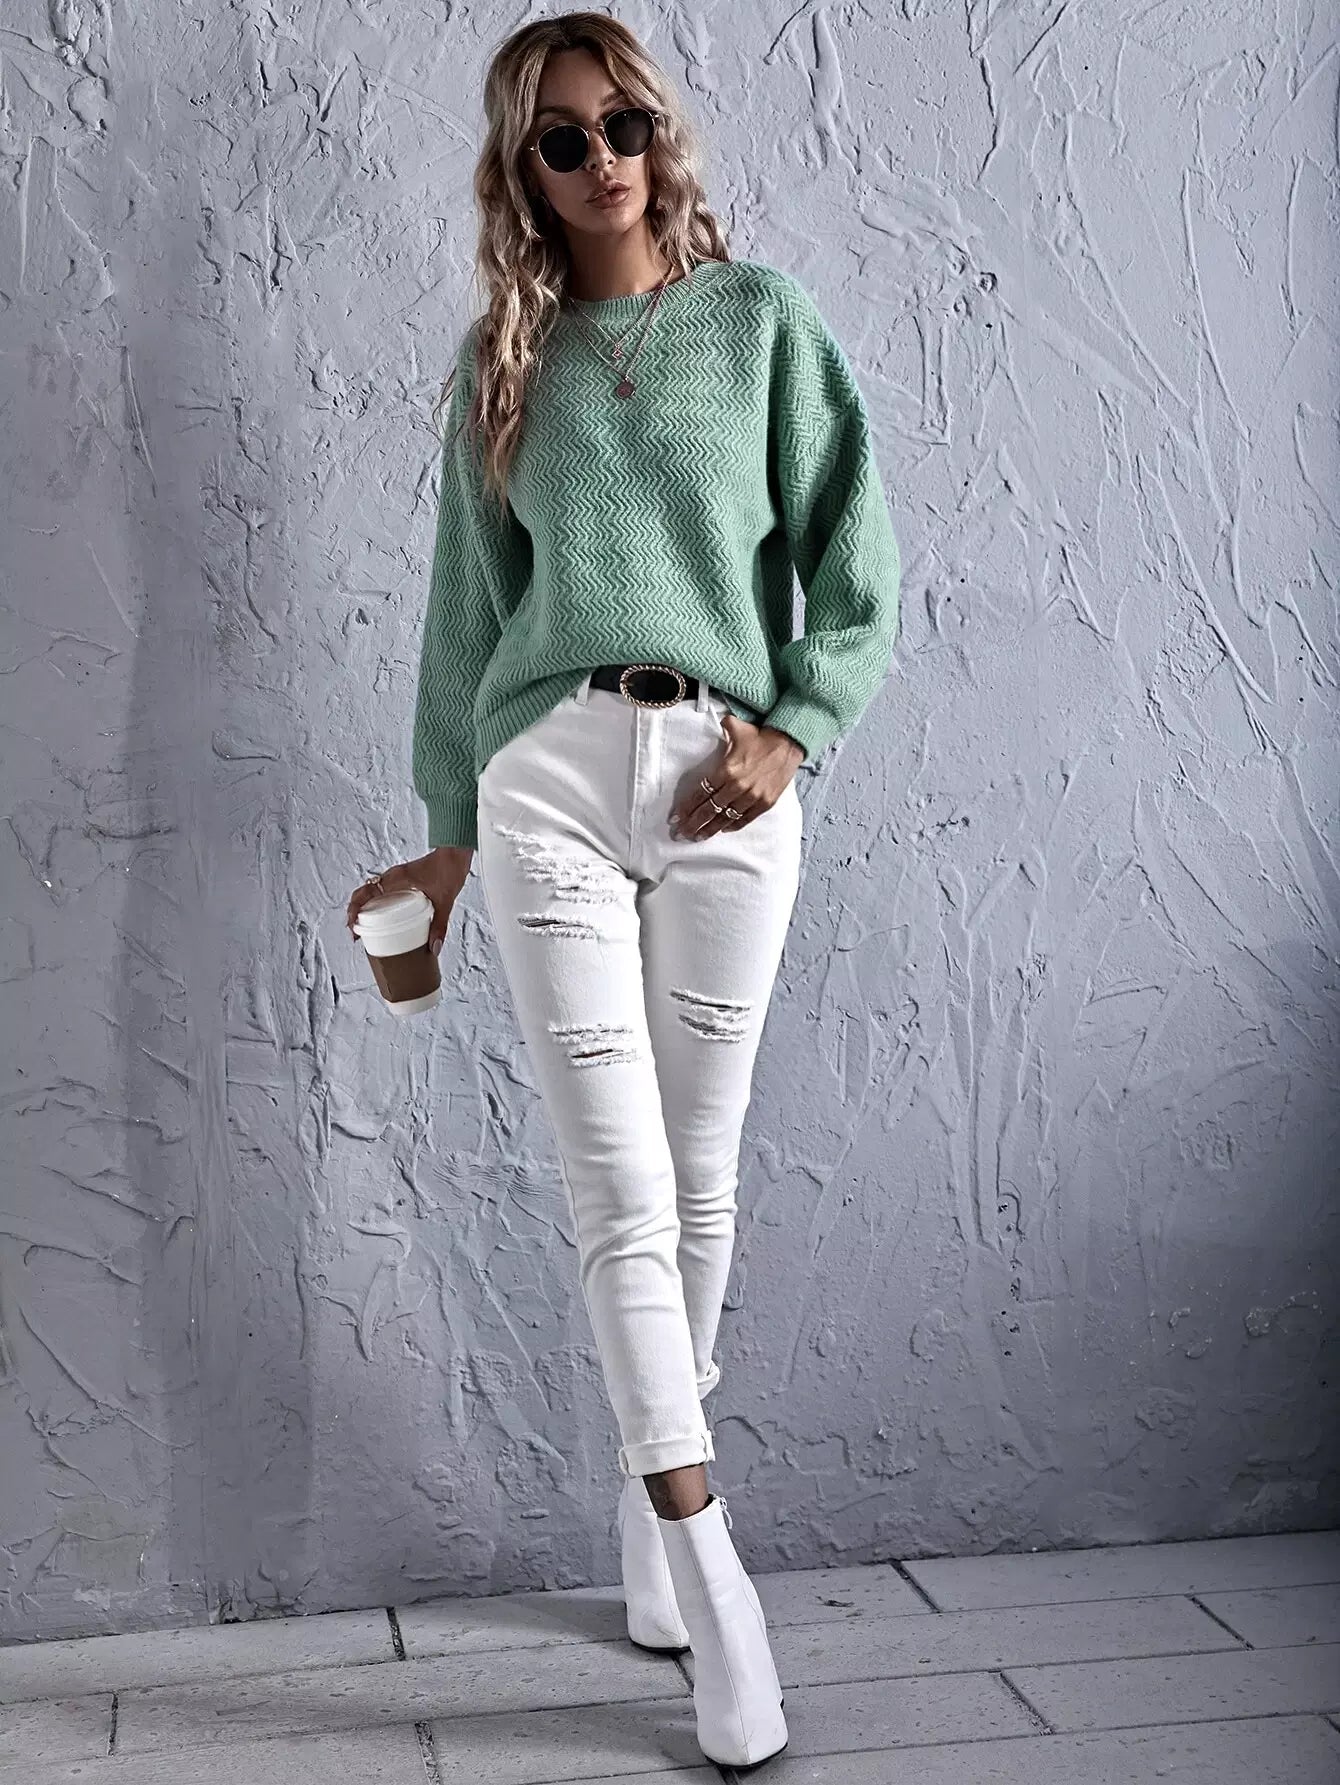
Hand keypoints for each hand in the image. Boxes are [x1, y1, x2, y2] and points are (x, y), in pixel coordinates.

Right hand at [345, 846, 473, 955]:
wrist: (457, 852)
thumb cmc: (449, 867)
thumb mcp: (444, 900)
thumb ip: (439, 925)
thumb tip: (433, 947)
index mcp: (396, 879)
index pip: (365, 892)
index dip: (354, 910)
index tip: (353, 926)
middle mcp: (393, 877)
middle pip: (364, 893)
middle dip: (355, 912)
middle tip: (357, 932)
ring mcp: (398, 877)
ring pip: (373, 892)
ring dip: (365, 907)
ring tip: (366, 928)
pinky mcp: (405, 879)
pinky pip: (385, 891)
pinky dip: (379, 903)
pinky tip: (387, 918)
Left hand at [670, 714, 803, 840]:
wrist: (789, 743)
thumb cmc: (761, 735)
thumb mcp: (736, 727)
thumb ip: (721, 728)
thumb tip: (711, 719)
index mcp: (726, 770)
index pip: (701, 793)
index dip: (686, 807)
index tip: (675, 817)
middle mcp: (737, 787)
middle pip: (709, 809)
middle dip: (693, 823)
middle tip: (681, 833)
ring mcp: (752, 797)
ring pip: (725, 818)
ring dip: (710, 829)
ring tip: (698, 837)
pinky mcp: (765, 803)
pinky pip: (745, 819)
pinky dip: (732, 826)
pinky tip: (722, 830)